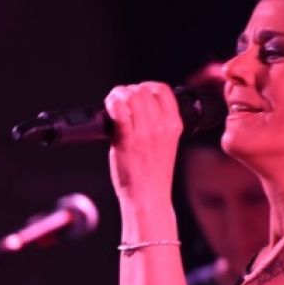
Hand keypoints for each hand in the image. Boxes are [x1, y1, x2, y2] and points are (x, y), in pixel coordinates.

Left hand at [105, 81, 184, 205]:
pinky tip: (109, 109)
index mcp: (174, 124)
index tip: (135, 95)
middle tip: (117, 102)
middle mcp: (162, 126)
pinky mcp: (128, 141)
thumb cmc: (152, 174)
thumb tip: (135, 107)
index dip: (145, 87)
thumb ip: (156, 124)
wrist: (148, 197)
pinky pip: (120, 112)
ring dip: (116, 96)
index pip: (162, 90)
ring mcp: (146, 133)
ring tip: (111, 106)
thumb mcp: (165, 143)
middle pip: (142, 91)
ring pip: (131, 97)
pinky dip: (112, 105)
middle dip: (126, 92)